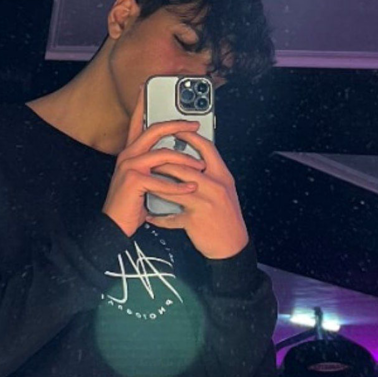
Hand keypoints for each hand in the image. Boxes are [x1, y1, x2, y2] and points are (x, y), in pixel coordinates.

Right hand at [102, 86, 207, 237]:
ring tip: (200, 168)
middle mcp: (128, 155)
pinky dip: (179, 187)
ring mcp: (129, 167)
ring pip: (163, 155)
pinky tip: (192, 189)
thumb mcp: (144, 181)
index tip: (147, 87)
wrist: (113, 226)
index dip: (142, 104)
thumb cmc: (131, 205)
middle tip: (195, 125)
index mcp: (130, 153)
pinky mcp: (134, 181)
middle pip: (155, 130)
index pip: (137, 123)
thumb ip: (155, 167)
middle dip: (177, 125)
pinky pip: (162, 181)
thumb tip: (175, 158)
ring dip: (185, 162)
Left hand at [144, 129, 249, 259]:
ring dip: (156, 185)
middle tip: (149, 159)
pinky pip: (171, 217)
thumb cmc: (227, 218)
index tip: (175, 130)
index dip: (190, 137)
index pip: (207, 148)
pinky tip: (150, 215)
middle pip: (184, 167)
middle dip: (163, 163)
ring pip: (174, 189)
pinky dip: (158, 217)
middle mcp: (215, 187)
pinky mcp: (195, 220)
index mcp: (223, 176)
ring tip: (145, 182)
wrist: (232, 246)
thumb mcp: (225, 191)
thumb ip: (211, 175)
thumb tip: (193, 161)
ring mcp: (204, 204)